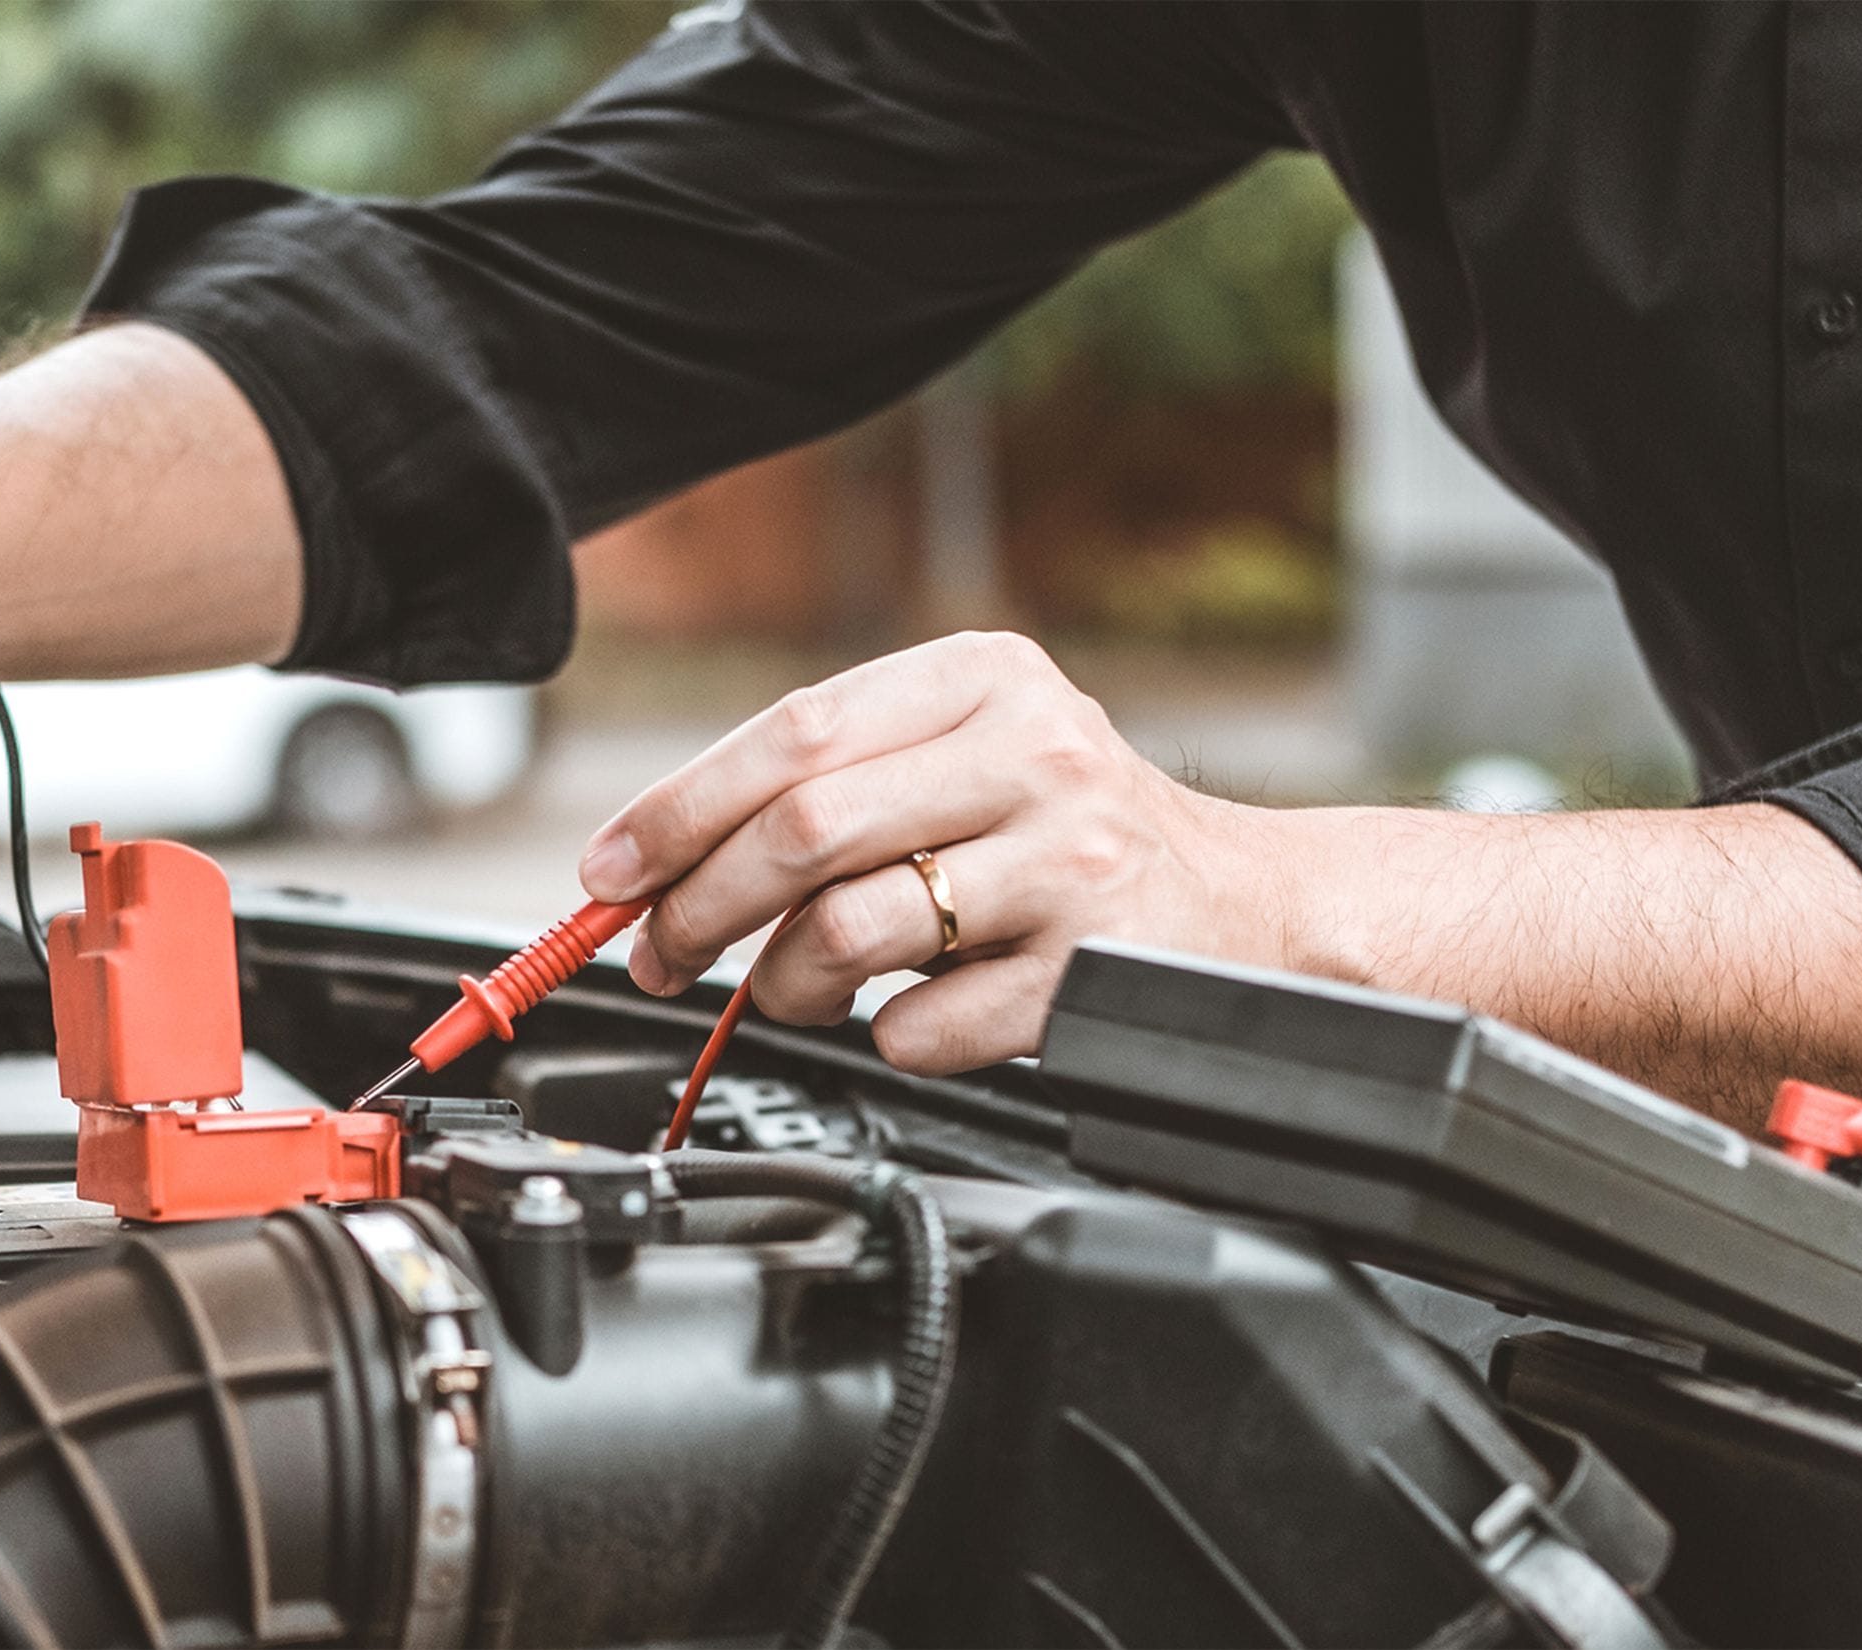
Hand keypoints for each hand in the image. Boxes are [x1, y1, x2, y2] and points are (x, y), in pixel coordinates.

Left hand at [578, 631, 1298, 1074]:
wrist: (1254, 914)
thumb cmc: (1075, 834)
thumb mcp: (974, 755)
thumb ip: (838, 781)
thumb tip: (652, 857)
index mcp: (987, 679)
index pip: (794, 734)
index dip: (678, 808)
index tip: (608, 871)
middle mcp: (1037, 755)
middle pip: (804, 834)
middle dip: (698, 908)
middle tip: (658, 953)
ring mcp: (1069, 865)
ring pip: (848, 934)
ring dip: (784, 985)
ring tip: (793, 991)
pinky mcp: (1088, 975)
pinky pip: (920, 1028)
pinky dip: (886, 1037)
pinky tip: (913, 1016)